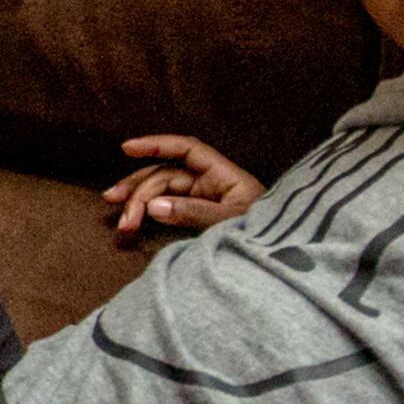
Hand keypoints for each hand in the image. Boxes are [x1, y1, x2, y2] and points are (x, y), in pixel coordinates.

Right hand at [101, 134, 264, 239]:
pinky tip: (132, 222)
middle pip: (166, 175)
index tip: (128, 148)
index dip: (156, 145)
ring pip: (162, 193)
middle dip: (141, 192)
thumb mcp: (230, 222)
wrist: (283, 259)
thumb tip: (153, 207)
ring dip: (139, 204)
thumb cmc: (265, 236)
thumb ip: (193, 213)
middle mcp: (210, 183)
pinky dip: (149, 214)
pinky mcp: (197, 218)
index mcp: (222, 174)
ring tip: (120, 222)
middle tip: (124, 220)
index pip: (185, 149)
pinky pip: (167, 210)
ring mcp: (202, 200)